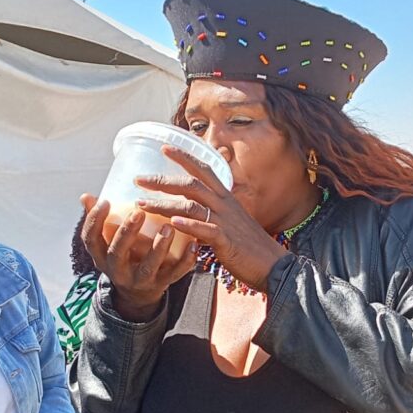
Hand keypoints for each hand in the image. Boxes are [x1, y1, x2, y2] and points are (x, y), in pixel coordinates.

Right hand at [79, 194, 196, 320]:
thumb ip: (99, 220)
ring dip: (158, 247)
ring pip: (149, 266)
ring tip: (168, 227)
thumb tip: (86, 196)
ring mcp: (140, 280)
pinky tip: (193, 245)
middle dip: (127, 233)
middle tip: (139, 212)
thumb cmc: (123, 256)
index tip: (105, 201)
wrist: (138, 294)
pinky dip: (185, 261)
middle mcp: (118, 271)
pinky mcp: (161, 284)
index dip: (94, 221)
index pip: (91, 239)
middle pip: (118, 253)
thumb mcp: (107, 243)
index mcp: (102, 257)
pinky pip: (175, 274)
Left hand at [134, 146, 286, 292]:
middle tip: (139, 180)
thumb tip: (193, 210)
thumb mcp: (230, 222)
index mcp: (225, 198)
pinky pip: (205, 229)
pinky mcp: (226, 241)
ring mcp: (225, 222)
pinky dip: (188, 225)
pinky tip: (171, 223)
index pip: (203, 170)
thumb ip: (212, 213)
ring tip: (141, 205)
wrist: (273, 265)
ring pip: (191, 205)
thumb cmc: (249, 246)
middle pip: (191, 184)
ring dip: (164, 204)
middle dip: (163, 180)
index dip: (184, 157)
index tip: (164, 147)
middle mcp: (225, 205)